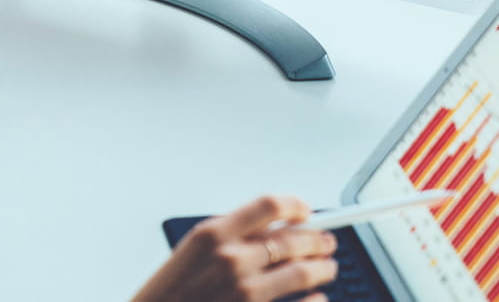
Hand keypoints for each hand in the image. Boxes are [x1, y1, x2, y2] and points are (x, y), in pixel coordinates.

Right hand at [131, 195, 338, 301]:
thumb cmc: (172, 290)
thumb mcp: (194, 250)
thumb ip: (233, 235)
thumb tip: (275, 227)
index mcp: (214, 234)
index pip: (270, 206)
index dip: (295, 206)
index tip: (306, 211)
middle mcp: (232, 260)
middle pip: (293, 239)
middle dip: (317, 239)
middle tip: (327, 241)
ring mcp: (246, 292)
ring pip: (303, 272)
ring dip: (322, 269)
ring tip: (326, 268)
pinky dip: (316, 301)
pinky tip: (317, 298)